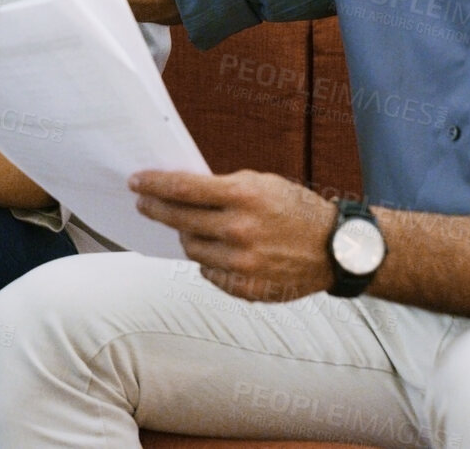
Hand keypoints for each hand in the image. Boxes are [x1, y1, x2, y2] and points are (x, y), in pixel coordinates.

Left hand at [131, 169, 335, 301]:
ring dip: (188, 236)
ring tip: (196, 228)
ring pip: (191, 248)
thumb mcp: (262, 184)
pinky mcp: (245, 288)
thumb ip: (222, 187)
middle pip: (178, 219)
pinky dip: (209, 261)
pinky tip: (221, 252)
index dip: (154, 184)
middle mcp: (240, 230)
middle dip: (155, 208)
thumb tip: (178, 189)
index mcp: (244, 196)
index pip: (183, 188)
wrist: (333, 250)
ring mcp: (241, 263)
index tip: (135, 181)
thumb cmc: (295, 210)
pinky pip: (208, 272)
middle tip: (143, 203)